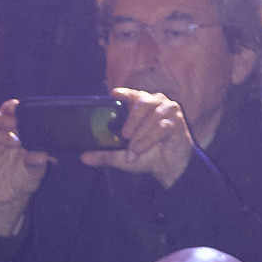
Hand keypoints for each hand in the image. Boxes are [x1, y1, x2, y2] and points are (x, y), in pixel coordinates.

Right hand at [0, 101, 50, 235]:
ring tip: (16, 125)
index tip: (32, 108)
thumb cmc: (24, 178)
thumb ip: (39, 162)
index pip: (19, 111)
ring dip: (4, 120)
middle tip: (21, 114)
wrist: (8, 197)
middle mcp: (6, 131)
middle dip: (11, 108)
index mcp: (21, 131)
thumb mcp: (36, 171)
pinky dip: (3, 137)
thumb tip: (44, 155)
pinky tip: (14, 142)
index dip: (23, 106)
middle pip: (3, 110)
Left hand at [80, 87, 194, 188]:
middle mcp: (157, 103)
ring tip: (133, 151)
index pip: (133, 95)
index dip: (125, 93)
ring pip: (152, 117)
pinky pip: (162, 127)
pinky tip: (142, 149)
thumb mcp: (121, 157)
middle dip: (132, 119)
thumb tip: (84, 157)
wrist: (167, 167)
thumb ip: (105, 154)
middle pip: (143, 103)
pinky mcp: (178, 122)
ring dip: (140, 136)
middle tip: (125, 135)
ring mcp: (169, 111)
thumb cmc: (146, 155)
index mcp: (143, 106)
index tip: (114, 94)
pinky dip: (149, 139)